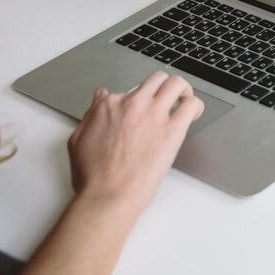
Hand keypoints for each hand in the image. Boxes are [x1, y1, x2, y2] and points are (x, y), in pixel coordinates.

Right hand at [67, 72, 204, 216]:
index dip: (136, 102)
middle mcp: (133, 103)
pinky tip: (193, 115)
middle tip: (169, 99)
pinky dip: (195, 106)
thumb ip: (91, 114)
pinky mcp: (173, 129)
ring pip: (177, 84)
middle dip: (164, 87)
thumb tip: (99, 99)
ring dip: (183, 91)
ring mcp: (154, 114)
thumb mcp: (78, 139)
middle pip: (157, 79)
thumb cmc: (93, 176)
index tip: (141, 112)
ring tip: (184, 102)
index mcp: (109, 105)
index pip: (129, 90)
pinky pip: (191, 104)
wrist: (107, 195)